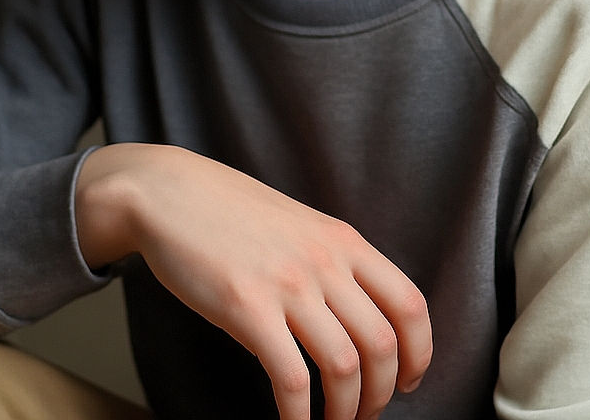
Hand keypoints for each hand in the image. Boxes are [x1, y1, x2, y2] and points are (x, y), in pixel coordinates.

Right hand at [76, 143, 431, 419]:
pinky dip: (299, 417)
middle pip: (383, 345)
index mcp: (342, 240)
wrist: (170, 191)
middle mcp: (324, 261)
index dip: (419, 353)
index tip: (409, 381)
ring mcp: (287, 284)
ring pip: (344, 367)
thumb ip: (332, 260)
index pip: (409, 304)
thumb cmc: (231, 211)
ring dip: (345, 411)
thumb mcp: (299, 224)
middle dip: (380, 395)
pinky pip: (291, 379)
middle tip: (364, 414)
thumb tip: (360, 315)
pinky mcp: (246, 308)